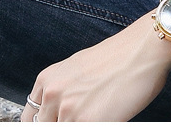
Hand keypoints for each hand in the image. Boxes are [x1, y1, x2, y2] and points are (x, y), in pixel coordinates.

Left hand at [20, 14, 170, 122]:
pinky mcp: (86, 123)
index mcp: (47, 80)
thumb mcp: (78, 69)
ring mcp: (67, 111)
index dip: (43, 124)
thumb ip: (62, 92)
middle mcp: (52, 94)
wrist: (142, 51)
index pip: (29, 120)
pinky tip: (107, 118)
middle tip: (80, 118)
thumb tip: (58, 114)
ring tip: (96, 115)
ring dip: (78, 124)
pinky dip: (94, 126)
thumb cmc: (117, 59)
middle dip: (61, 125)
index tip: (56, 123)